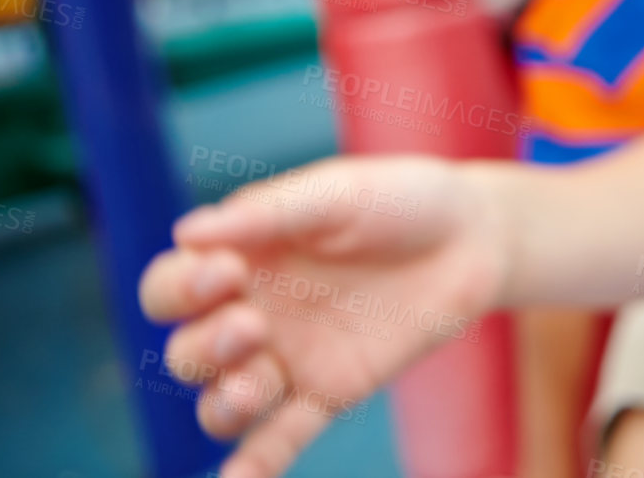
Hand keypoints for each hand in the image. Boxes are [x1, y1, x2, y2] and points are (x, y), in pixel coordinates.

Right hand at [139, 156, 507, 477]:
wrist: (473, 238)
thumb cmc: (400, 200)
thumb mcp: (337, 193)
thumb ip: (269, 214)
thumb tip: (187, 232)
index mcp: (239, 258)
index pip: (170, 288)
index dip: (180, 289)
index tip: (227, 272)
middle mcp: (251, 313)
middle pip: (186, 353)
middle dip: (204, 347)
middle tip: (252, 324)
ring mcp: (287, 358)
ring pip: (224, 403)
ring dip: (224, 404)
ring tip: (257, 385)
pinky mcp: (329, 392)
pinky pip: (281, 438)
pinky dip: (255, 466)